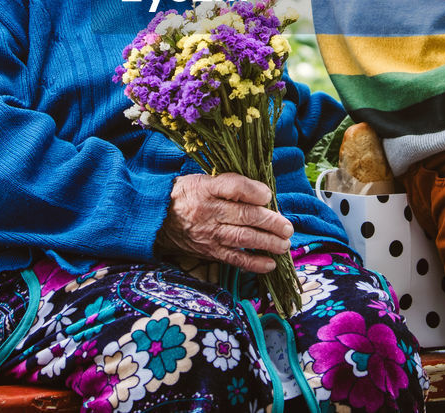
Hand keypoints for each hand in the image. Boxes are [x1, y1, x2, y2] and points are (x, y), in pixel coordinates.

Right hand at [157, 173, 293, 273]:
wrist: (156, 218)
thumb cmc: (185, 195)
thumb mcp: (202, 180)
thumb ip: (229, 184)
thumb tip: (262, 194)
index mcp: (205, 188)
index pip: (233, 186)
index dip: (254, 191)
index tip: (268, 194)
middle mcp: (207, 211)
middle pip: (244, 215)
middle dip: (270, 222)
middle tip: (287, 227)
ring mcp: (208, 233)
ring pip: (243, 238)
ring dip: (267, 243)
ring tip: (284, 244)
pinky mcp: (208, 251)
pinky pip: (233, 258)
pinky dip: (253, 263)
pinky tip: (270, 264)